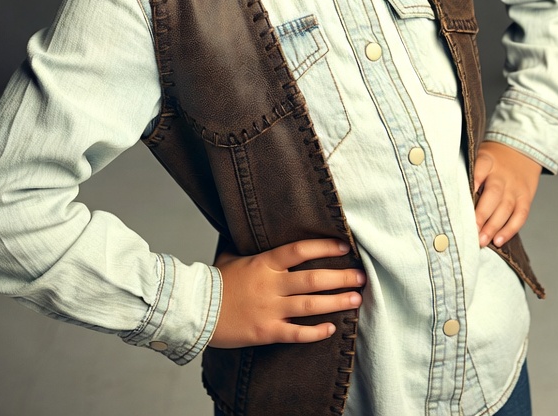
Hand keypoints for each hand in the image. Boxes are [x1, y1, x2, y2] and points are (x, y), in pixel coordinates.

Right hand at [209, 238, 364, 347]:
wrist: (196, 310)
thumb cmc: (214, 282)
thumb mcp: (231, 255)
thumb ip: (247, 245)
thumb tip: (249, 225)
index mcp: (264, 262)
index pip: (300, 250)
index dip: (324, 247)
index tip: (343, 246)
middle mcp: (271, 284)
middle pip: (313, 279)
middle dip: (341, 277)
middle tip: (361, 276)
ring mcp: (270, 309)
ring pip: (310, 305)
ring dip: (336, 301)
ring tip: (356, 298)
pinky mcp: (266, 332)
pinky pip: (296, 333)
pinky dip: (315, 332)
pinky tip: (332, 329)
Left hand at [472, 141, 541, 247]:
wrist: (522, 150)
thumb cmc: (493, 159)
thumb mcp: (480, 154)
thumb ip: (469, 171)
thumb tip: (451, 194)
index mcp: (489, 160)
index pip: (482, 166)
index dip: (475, 178)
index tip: (466, 192)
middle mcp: (503, 175)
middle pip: (494, 193)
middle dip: (483, 213)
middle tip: (472, 229)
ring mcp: (516, 187)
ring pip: (507, 207)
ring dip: (494, 226)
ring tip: (482, 241)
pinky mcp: (526, 197)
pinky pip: (520, 215)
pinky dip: (510, 229)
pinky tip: (498, 240)